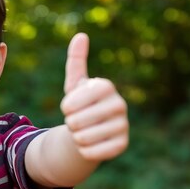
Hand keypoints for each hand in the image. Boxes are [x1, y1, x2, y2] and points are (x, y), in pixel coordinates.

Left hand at [60, 33, 128, 160]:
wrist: (90, 130)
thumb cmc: (80, 105)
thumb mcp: (75, 83)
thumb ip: (76, 60)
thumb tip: (81, 35)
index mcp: (106, 86)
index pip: (72, 102)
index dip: (66, 107)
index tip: (70, 107)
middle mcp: (120, 104)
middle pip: (76, 121)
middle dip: (70, 124)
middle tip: (78, 121)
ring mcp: (124, 126)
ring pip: (83, 138)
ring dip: (77, 138)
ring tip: (84, 131)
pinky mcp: (122, 145)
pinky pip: (92, 153)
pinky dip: (84, 151)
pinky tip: (90, 144)